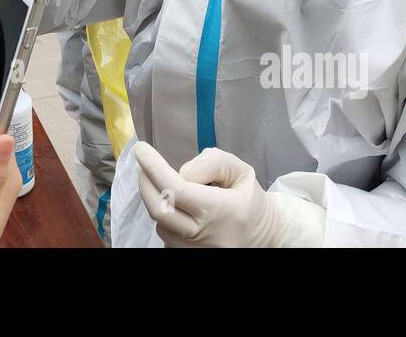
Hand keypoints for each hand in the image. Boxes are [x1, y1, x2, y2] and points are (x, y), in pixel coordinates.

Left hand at [134, 142, 324, 247]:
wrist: (263, 235)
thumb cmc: (249, 199)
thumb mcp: (240, 171)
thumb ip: (212, 163)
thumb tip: (182, 172)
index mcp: (221, 210)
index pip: (176, 189)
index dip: (153, 167)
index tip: (141, 150)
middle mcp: (205, 234)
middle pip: (159, 209)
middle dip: (145, 182)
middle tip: (143, 164)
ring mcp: (196, 250)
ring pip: (160, 224)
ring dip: (155, 200)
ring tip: (162, 184)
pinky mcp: (190, 256)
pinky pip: (166, 236)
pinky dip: (164, 217)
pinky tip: (172, 205)